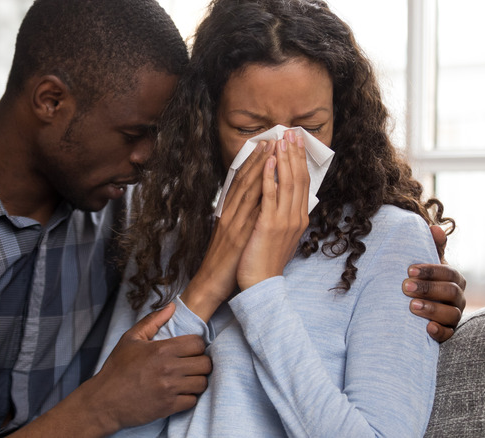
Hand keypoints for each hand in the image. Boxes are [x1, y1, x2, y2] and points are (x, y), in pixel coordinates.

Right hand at [85, 303, 211, 431]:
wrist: (105, 400)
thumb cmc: (117, 368)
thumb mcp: (131, 339)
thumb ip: (152, 321)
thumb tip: (172, 307)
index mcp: (162, 349)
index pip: (198, 344)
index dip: (197, 345)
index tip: (190, 350)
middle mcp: (169, 368)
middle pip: (205, 364)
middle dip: (200, 363)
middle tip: (191, 365)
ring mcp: (170, 389)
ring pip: (202, 383)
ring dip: (197, 381)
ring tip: (187, 379)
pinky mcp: (168, 407)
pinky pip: (192, 401)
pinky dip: (188, 397)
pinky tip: (179, 393)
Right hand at [182, 141, 274, 320]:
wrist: (211, 283)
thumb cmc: (224, 261)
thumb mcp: (231, 234)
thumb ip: (240, 218)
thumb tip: (256, 205)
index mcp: (228, 213)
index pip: (241, 182)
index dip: (253, 162)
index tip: (265, 146)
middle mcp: (229, 213)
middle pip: (245, 180)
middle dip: (259, 158)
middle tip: (272, 138)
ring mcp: (233, 222)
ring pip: (247, 189)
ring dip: (260, 168)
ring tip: (273, 150)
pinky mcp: (237, 234)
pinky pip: (250, 210)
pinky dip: (260, 193)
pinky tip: (270, 180)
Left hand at [236, 130, 309, 289]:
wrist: (260, 284)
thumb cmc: (265, 260)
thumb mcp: (280, 235)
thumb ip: (283, 216)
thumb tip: (283, 199)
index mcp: (299, 218)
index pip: (304, 183)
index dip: (300, 160)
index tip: (297, 142)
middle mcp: (295, 217)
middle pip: (299, 178)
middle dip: (295, 153)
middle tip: (292, 132)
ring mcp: (283, 220)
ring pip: (288, 183)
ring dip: (285, 158)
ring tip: (281, 139)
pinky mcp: (268, 224)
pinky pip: (270, 195)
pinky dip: (270, 175)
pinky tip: (268, 160)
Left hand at [403, 226, 466, 341]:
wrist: (413, 307)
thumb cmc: (421, 280)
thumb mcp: (425, 263)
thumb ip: (431, 247)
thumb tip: (434, 228)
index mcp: (454, 279)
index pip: (449, 273)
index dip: (431, 271)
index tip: (409, 270)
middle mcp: (458, 297)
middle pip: (451, 293)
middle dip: (428, 289)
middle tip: (405, 286)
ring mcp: (454, 315)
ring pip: (451, 314)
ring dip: (432, 309)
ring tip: (411, 306)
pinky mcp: (447, 332)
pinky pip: (448, 334)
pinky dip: (439, 331)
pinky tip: (427, 328)